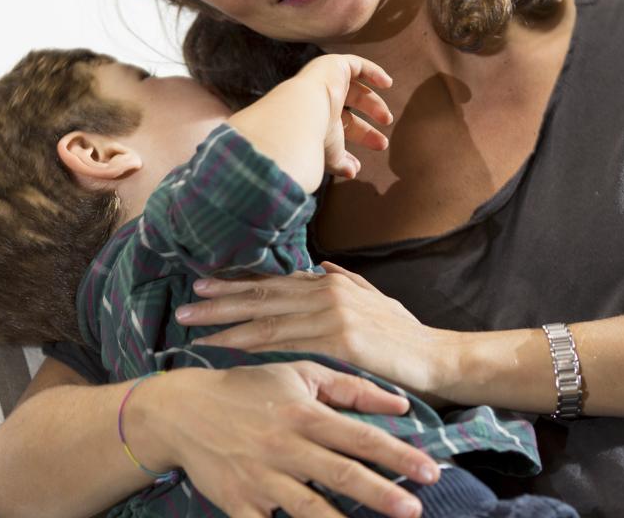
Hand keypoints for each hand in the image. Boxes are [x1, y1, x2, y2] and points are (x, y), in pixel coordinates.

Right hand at [149, 362, 439, 517]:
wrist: (182, 410)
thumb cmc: (249, 388)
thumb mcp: (299, 373)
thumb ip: (351, 387)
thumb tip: (400, 402)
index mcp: (304, 414)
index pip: (360, 436)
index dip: (398, 454)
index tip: (429, 470)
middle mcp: (285, 447)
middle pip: (341, 474)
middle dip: (380, 493)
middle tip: (413, 509)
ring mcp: (261, 478)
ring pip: (308, 508)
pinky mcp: (238, 504)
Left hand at [177, 263, 453, 401]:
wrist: (437, 357)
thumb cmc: (406, 336)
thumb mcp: (376, 301)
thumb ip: (348, 282)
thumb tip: (323, 265)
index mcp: (332, 283)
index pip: (276, 282)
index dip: (239, 283)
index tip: (206, 285)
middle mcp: (328, 290)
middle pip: (263, 294)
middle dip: (221, 298)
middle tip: (186, 304)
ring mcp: (333, 313)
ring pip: (267, 316)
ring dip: (226, 320)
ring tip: (193, 325)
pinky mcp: (339, 339)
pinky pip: (286, 341)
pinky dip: (253, 342)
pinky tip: (227, 345)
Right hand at [297, 54, 392, 179]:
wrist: (302, 112)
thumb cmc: (314, 137)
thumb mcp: (330, 155)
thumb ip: (341, 163)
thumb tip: (352, 172)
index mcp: (316, 120)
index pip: (338, 131)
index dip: (353, 146)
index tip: (361, 163)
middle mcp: (319, 101)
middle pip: (349, 113)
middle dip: (366, 130)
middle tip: (383, 144)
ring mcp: (325, 81)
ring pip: (355, 90)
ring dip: (374, 104)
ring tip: (387, 120)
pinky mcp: (333, 65)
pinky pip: (356, 64)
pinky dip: (373, 72)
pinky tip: (388, 84)